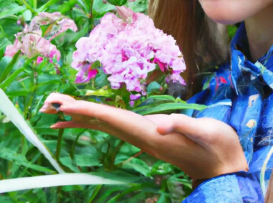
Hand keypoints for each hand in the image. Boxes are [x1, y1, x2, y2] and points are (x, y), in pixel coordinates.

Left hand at [40, 93, 248, 179]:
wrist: (224, 168)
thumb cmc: (218, 147)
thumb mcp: (205, 133)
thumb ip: (182, 126)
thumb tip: (158, 124)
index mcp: (151, 134)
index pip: (112, 120)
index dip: (87, 111)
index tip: (62, 107)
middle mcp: (142, 137)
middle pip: (102, 124)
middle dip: (76, 113)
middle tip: (49, 105)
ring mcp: (145, 138)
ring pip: (107, 127)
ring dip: (84, 118)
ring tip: (60, 112)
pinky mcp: (151, 136)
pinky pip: (119, 127)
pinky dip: (101, 121)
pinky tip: (93, 120)